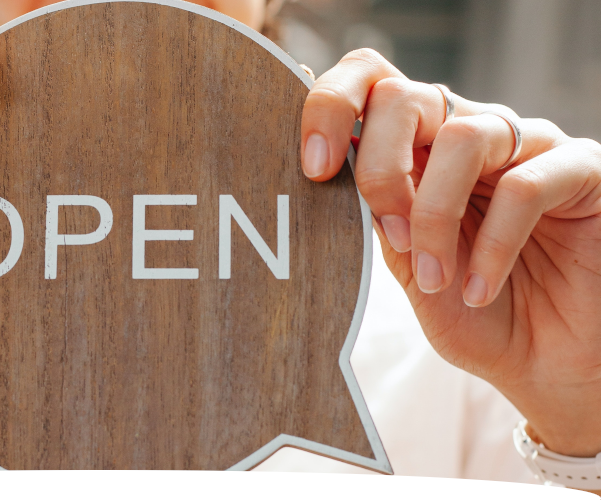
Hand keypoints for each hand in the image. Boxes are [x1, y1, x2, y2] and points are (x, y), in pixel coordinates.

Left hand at [302, 49, 600, 457]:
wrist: (548, 365)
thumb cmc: (475, 313)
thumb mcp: (409, 268)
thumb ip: (376, 218)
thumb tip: (330, 173)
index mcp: (420, 148)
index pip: (371, 84)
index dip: (332, 107)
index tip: (313, 170)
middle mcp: (470, 133)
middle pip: (405, 96)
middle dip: (379, 166)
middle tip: (388, 233)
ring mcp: (528, 146)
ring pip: (463, 135)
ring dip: (434, 215)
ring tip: (435, 279)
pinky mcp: (584, 170)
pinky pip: (525, 185)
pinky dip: (492, 245)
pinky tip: (479, 289)